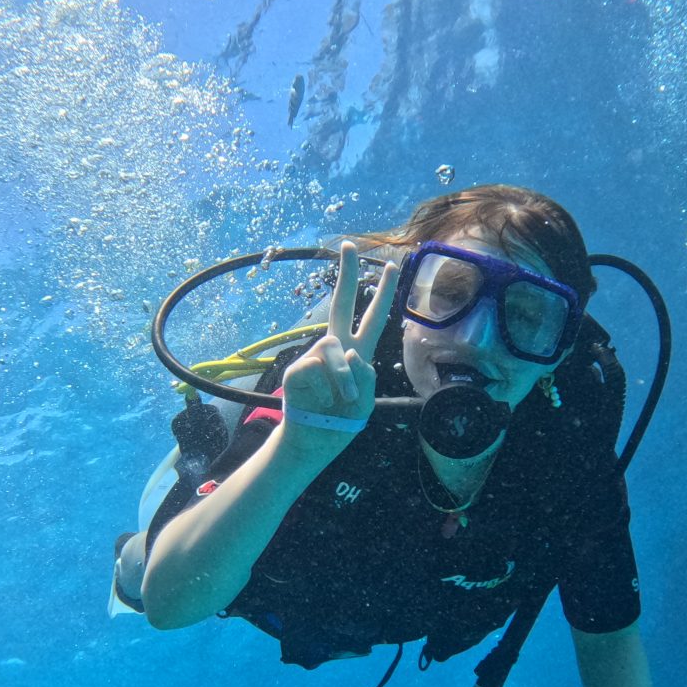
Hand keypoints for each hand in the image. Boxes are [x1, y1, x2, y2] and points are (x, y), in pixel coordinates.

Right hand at [276, 241, 400, 451]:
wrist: (315, 442)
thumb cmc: (342, 420)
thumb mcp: (366, 401)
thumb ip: (365, 375)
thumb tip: (345, 353)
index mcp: (357, 352)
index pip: (372, 317)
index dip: (382, 292)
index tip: (389, 264)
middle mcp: (336, 347)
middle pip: (342, 304)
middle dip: (347, 274)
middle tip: (349, 244)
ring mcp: (315, 356)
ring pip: (333, 347)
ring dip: (344, 378)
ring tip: (345, 399)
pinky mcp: (297, 369)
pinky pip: (317, 368)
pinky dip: (327, 389)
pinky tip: (322, 401)